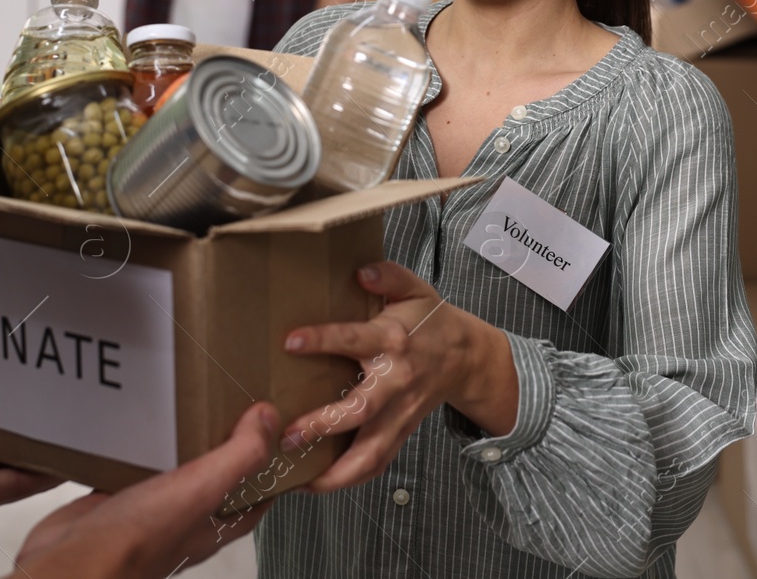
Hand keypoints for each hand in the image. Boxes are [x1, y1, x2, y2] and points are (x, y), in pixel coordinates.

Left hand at [0, 355, 61, 558]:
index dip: (5, 395)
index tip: (26, 367)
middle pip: (11, 438)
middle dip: (35, 416)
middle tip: (62, 384)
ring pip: (25, 460)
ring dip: (51, 444)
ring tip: (78, 417)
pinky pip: (24, 484)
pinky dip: (49, 472)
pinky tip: (71, 457)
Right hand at [8, 401, 280, 578]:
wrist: (71, 563)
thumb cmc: (134, 543)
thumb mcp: (200, 489)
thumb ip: (239, 456)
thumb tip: (268, 420)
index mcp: (215, 522)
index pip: (257, 495)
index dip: (271, 466)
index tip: (277, 430)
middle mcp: (185, 519)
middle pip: (217, 479)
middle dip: (225, 445)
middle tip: (231, 406)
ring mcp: (149, 511)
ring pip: (175, 471)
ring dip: (181, 443)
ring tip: (186, 405)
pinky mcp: (116, 500)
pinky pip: (133, 468)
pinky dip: (137, 447)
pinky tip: (134, 426)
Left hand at [278, 262, 518, 492]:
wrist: (467, 356)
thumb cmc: (431, 321)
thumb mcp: (414, 288)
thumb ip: (389, 276)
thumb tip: (362, 272)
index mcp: (393, 341)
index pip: (354, 339)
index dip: (323, 339)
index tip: (290, 341)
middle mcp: (396, 381)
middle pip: (361, 409)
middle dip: (325, 424)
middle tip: (290, 434)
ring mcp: (399, 413)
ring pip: (371, 452)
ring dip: (336, 470)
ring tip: (300, 479)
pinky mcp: (401, 432)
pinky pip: (377, 463)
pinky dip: (349, 479)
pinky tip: (319, 484)